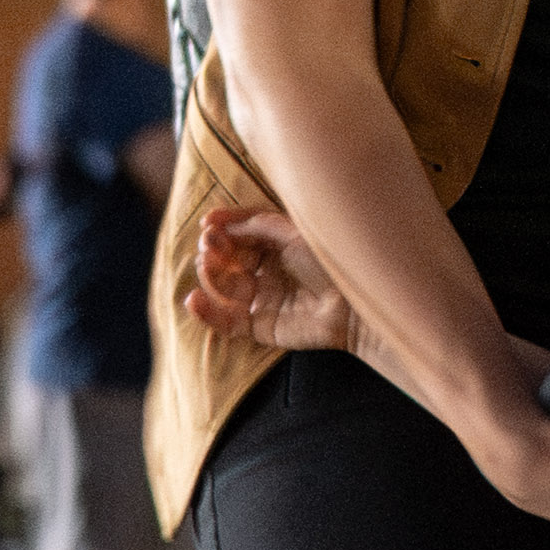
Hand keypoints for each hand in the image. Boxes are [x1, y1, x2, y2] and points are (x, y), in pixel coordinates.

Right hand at [184, 204, 363, 358]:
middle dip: (214, 250)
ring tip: (207, 266)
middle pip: (228, 260)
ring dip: (210, 276)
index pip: (240, 234)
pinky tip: (194, 300)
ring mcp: (263, 300)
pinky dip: (207, 312)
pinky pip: (227, 321)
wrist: (355, 304)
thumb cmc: (332, 263)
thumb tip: (222, 224)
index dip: (223, 228)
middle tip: (210, 245)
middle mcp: (268, 272)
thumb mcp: (295, 232)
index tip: (209, 223)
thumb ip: (258, 224)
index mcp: (277, 247)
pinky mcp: (261, 326)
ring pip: (223, 288)